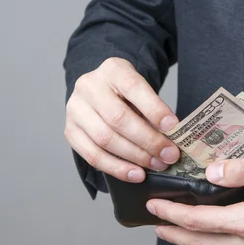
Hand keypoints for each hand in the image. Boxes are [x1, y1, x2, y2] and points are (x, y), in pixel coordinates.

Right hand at [64, 58, 180, 181]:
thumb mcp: (141, 92)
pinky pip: (92, 156)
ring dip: (135, 157)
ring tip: (156, 165)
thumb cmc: (127, 94)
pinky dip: (117, 168)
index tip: (173, 127)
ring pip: (105, 139)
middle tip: (169, 155)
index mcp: (113, 70)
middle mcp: (89, 86)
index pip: (134, 88)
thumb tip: (170, 142)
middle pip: (118, 118)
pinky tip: (136, 174)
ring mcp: (75, 109)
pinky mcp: (70, 131)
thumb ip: (153, 112)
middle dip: (148, 141)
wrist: (100, 91)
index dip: (154, 109)